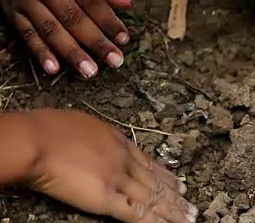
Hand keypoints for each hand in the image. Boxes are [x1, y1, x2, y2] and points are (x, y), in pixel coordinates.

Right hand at [1, 0, 131, 77]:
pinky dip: (40, 53)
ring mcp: (28, 3)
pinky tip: (53, 69)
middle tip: (115, 60)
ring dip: (71, 52)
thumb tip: (128, 4)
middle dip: (96, 41)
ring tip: (90, 71)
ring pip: (51, 29)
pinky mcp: (13, 15)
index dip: (108, 19)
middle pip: (73, 18)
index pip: (90, 1)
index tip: (123, 38)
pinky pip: (26, 35)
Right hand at [23, 109, 196, 222]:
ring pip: (154, 199)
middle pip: (157, 182)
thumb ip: (96, 139)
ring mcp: (119, 180)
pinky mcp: (108, 199)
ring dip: (175, 213)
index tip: (180, 183)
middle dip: (177, 197)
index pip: (148, 162)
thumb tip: (97, 145)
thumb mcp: (80, 125)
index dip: (166, 175)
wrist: (34, 140)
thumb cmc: (44, 129)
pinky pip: (138, 215)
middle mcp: (125, 160)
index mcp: (118, 140)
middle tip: (194, 208)